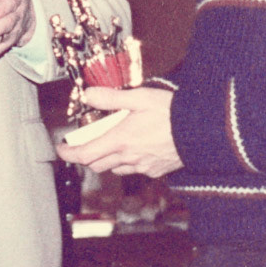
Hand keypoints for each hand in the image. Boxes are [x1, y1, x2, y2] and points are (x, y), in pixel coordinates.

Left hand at [56, 85, 183, 177]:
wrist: (203, 131)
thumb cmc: (172, 112)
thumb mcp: (140, 97)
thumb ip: (111, 98)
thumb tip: (88, 95)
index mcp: (121, 140)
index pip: (84, 154)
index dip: (68, 153)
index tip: (62, 148)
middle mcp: (129, 157)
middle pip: (97, 164)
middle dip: (87, 154)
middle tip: (87, 140)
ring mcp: (143, 167)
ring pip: (115, 168)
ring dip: (108, 158)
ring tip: (114, 140)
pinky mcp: (157, 171)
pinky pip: (134, 170)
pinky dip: (128, 161)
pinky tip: (137, 147)